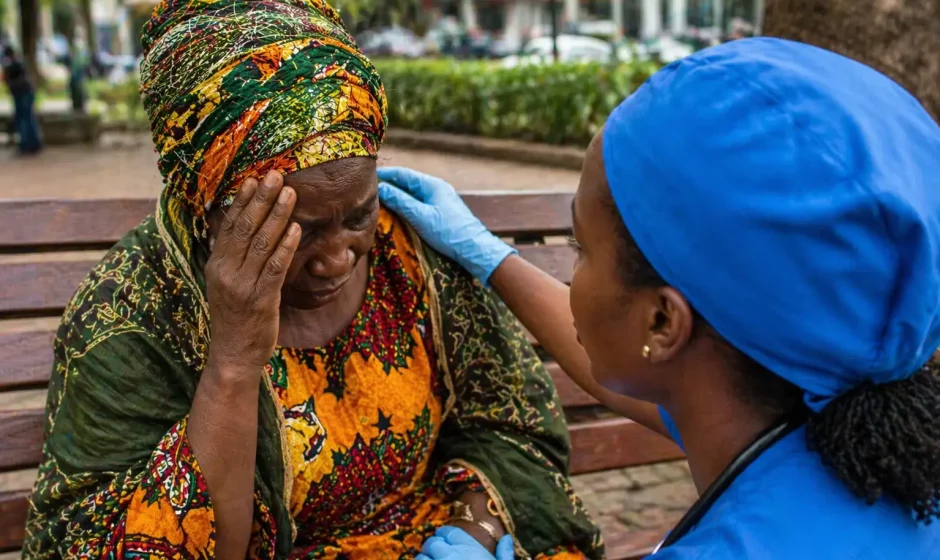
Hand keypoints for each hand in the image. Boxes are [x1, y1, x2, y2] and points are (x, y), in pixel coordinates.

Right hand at [205, 171, 300, 374]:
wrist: (233, 355)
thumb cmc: (235, 318)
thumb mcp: (226, 284)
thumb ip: (233, 258)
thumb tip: (244, 229)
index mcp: (216, 264)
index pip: (229, 225)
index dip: (243, 201)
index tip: (254, 178)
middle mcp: (226, 272)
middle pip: (245, 228)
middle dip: (262, 199)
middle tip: (276, 175)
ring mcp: (242, 285)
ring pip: (262, 243)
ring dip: (278, 215)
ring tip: (290, 193)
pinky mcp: (261, 299)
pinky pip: (275, 267)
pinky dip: (286, 246)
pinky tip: (296, 228)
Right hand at [377, 166, 515, 284]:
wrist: (475, 249)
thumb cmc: (448, 232)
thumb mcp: (420, 216)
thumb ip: (400, 201)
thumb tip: (381, 188)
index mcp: (432, 184)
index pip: (403, 173)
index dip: (384, 174)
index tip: (367, 178)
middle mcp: (436, 188)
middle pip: (407, 182)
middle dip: (389, 185)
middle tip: (369, 191)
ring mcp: (440, 199)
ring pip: (413, 193)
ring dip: (397, 196)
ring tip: (379, 201)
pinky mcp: (442, 211)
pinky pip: (419, 203)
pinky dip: (406, 204)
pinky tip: (398, 212)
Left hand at [416, 526, 514, 559]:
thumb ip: (505, 554)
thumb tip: (508, 538)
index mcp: (470, 549)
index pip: (450, 532)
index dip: (446, 535)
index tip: (447, 540)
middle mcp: (452, 554)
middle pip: (434, 542)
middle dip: (434, 547)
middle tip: (437, 553)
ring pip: (422, 555)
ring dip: (424, 558)